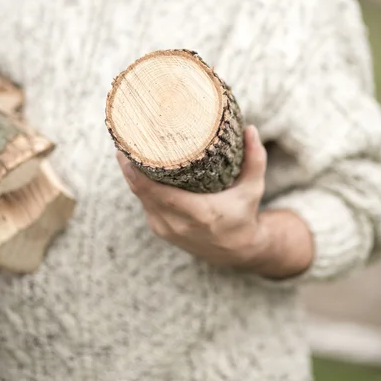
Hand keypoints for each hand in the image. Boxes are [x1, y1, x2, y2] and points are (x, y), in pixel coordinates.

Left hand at [117, 126, 268, 267]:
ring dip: (131, 175)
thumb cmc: (244, 215)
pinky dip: (139, 187)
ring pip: (140, 197)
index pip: (155, 191)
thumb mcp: (253, 189)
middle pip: (141, 191)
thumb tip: (251, 129)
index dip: (136, 170)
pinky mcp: (161, 230)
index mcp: (198, 213)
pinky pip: (144, 204)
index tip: (129, 147)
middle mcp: (177, 224)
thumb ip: (255, 160)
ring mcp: (166, 229)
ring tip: (129, 149)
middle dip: (128, 166)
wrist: (238, 251)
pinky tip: (136, 170)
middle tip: (125, 139)